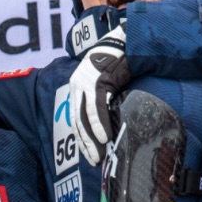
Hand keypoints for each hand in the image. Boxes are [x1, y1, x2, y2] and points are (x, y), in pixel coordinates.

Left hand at [70, 25, 129, 166]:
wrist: (125, 40)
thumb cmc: (119, 61)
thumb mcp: (107, 80)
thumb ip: (104, 98)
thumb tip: (111, 119)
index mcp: (78, 86)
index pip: (76, 117)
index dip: (82, 137)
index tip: (89, 153)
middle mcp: (77, 85)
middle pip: (78, 121)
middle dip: (85, 143)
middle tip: (94, 160)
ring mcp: (85, 83)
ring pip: (85, 117)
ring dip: (92, 139)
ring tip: (99, 155)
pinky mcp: (97, 81)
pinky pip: (97, 108)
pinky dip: (100, 124)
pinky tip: (104, 138)